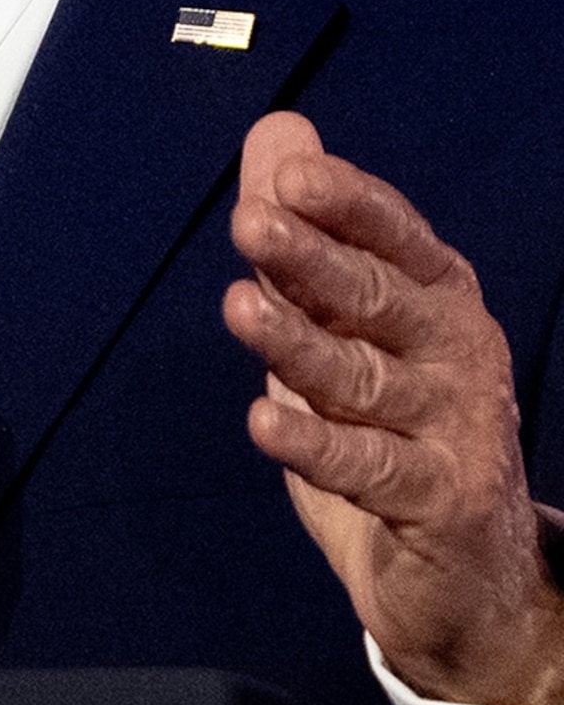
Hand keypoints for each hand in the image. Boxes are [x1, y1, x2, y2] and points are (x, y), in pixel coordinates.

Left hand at [222, 109, 563, 704]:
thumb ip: (305, 235)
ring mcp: (456, 428)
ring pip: (361, 379)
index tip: (287, 172)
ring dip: (297, 343)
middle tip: (251, 223)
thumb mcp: (342, 325)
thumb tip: (279, 131)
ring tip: (238, 307)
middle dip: (313, 260)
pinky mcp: (441, 500)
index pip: (396, 237)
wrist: (466, 574)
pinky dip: (314, 444)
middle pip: (377, 299)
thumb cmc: (391, 424)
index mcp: (439, 299)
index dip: (347, 203)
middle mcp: (458, 354)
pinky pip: (366, 466)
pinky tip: (262, 420)